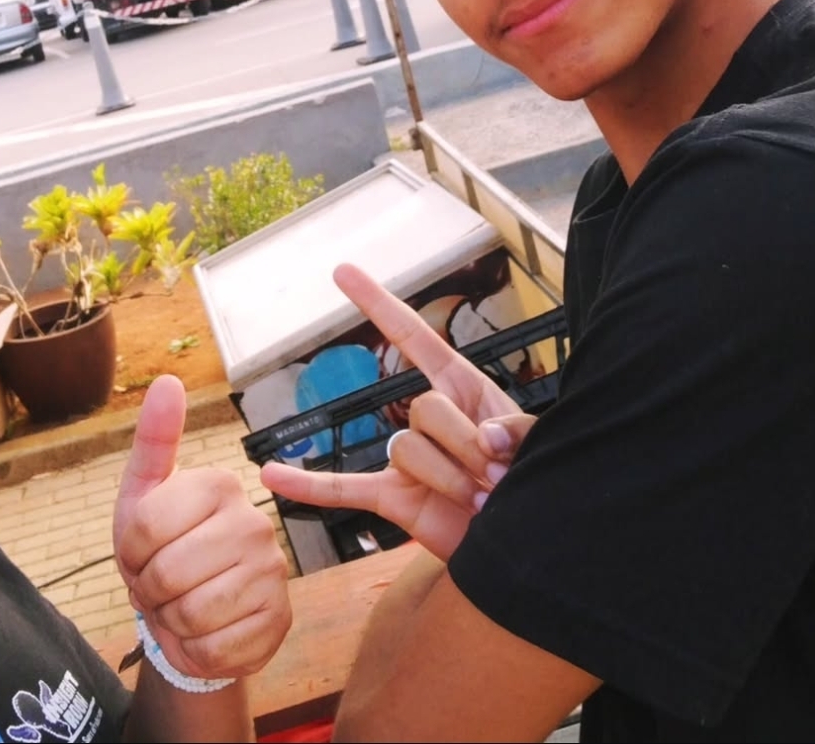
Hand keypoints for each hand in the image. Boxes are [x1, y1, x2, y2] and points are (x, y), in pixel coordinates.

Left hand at [114, 375, 291, 680]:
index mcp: (220, 484)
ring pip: (190, 615)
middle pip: (167, 574)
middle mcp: (255, 521)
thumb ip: (155, 438)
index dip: (130, 556)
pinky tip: (206, 632)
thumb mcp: (144, 495)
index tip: (142, 555)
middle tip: (162, 586)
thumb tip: (167, 380)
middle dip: (150, 592)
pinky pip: (214, 650)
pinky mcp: (280, 619)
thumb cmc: (163, 549)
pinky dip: (196, 651)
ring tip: (183, 606)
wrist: (193, 612)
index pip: (145, 530)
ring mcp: (274, 571)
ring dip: (172, 623)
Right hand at [260, 264, 535, 560]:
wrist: (534, 542)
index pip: (414, 337)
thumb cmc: (540, 482)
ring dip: (448, 479)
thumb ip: (516, 432)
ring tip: (481, 503)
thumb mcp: (538, 442)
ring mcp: (409, 460)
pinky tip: (274, 477)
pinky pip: (346, 490)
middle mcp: (430, 419)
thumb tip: (484, 439)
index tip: (343, 272)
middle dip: (464, 444)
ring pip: (406, 452)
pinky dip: (310, 486)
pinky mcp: (395, 500)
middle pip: (423, 410)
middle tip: (498, 475)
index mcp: (463, 390)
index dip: (379, 304)